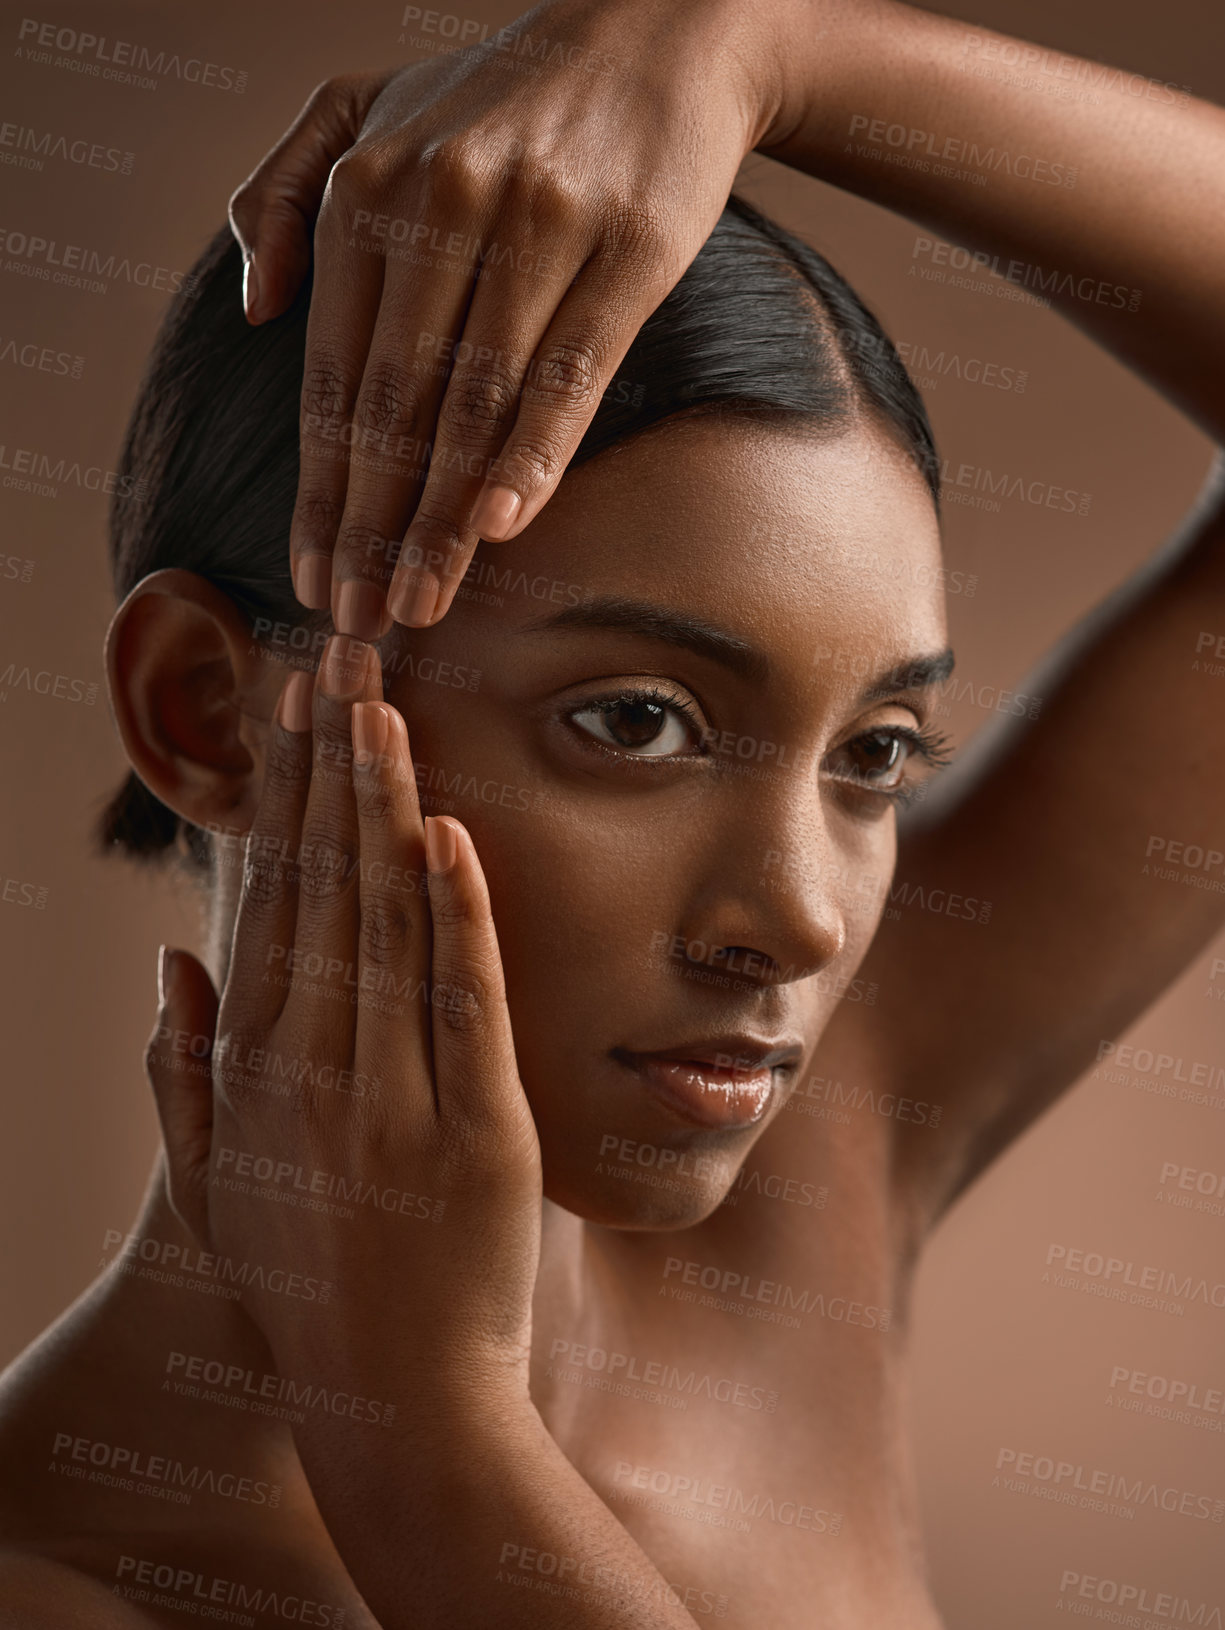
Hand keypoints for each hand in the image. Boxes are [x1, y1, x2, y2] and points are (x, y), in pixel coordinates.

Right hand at [144, 637, 541, 1407]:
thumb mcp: (215, 1185)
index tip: (289, 711)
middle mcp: (312, 1068)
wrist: (397, 1404)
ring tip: (383, 708)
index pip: (267, 902)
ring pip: (381, 925)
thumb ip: (182, 1074)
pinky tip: (451, 833)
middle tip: (337, 660)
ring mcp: (391, 1098)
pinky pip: (462, 1002)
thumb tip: (169, 962)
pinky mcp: (475, 1129)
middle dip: (329, 767)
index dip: (280, 799)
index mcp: (254, 1070)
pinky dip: (457, 914)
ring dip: (383, 809)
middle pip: (321, 888)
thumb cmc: (306, 1288)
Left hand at [227, 0, 789, 636]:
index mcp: (370, 188)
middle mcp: (443, 203)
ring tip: (422, 603)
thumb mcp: (370, 106)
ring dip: (441, 519)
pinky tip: (501, 524)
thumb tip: (257, 308)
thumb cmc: (503, 99)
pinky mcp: (626, 249)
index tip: (315, 580)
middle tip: (360, 624)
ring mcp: (538, 224)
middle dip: (370, 529)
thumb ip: (288, 192)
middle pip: (395, 405)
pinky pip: (570, 370)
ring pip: (474, 402)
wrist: (658, 32)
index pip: (332, 376)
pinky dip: (533, 452)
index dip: (319, 492)